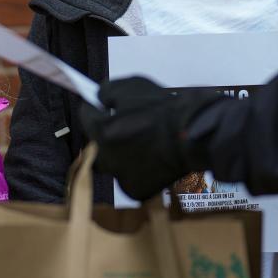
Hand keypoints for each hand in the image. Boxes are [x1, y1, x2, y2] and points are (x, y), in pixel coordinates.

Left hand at [80, 76, 222, 199]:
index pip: (86, 116)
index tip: (100, 105)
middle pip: (94, 145)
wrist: (192, 135)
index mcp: (101, 131)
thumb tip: (99, 97)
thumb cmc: (163, 109)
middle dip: (103, 135)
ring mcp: (120, 177)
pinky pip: (129, 179)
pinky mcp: (135, 191)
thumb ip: (107, 91)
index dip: (93, 107)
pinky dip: (136, 170)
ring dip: (118, 156)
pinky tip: (150, 159)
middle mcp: (105, 158)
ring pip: (111, 165)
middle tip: (120, 127)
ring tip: (138, 145)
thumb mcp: (132, 86)